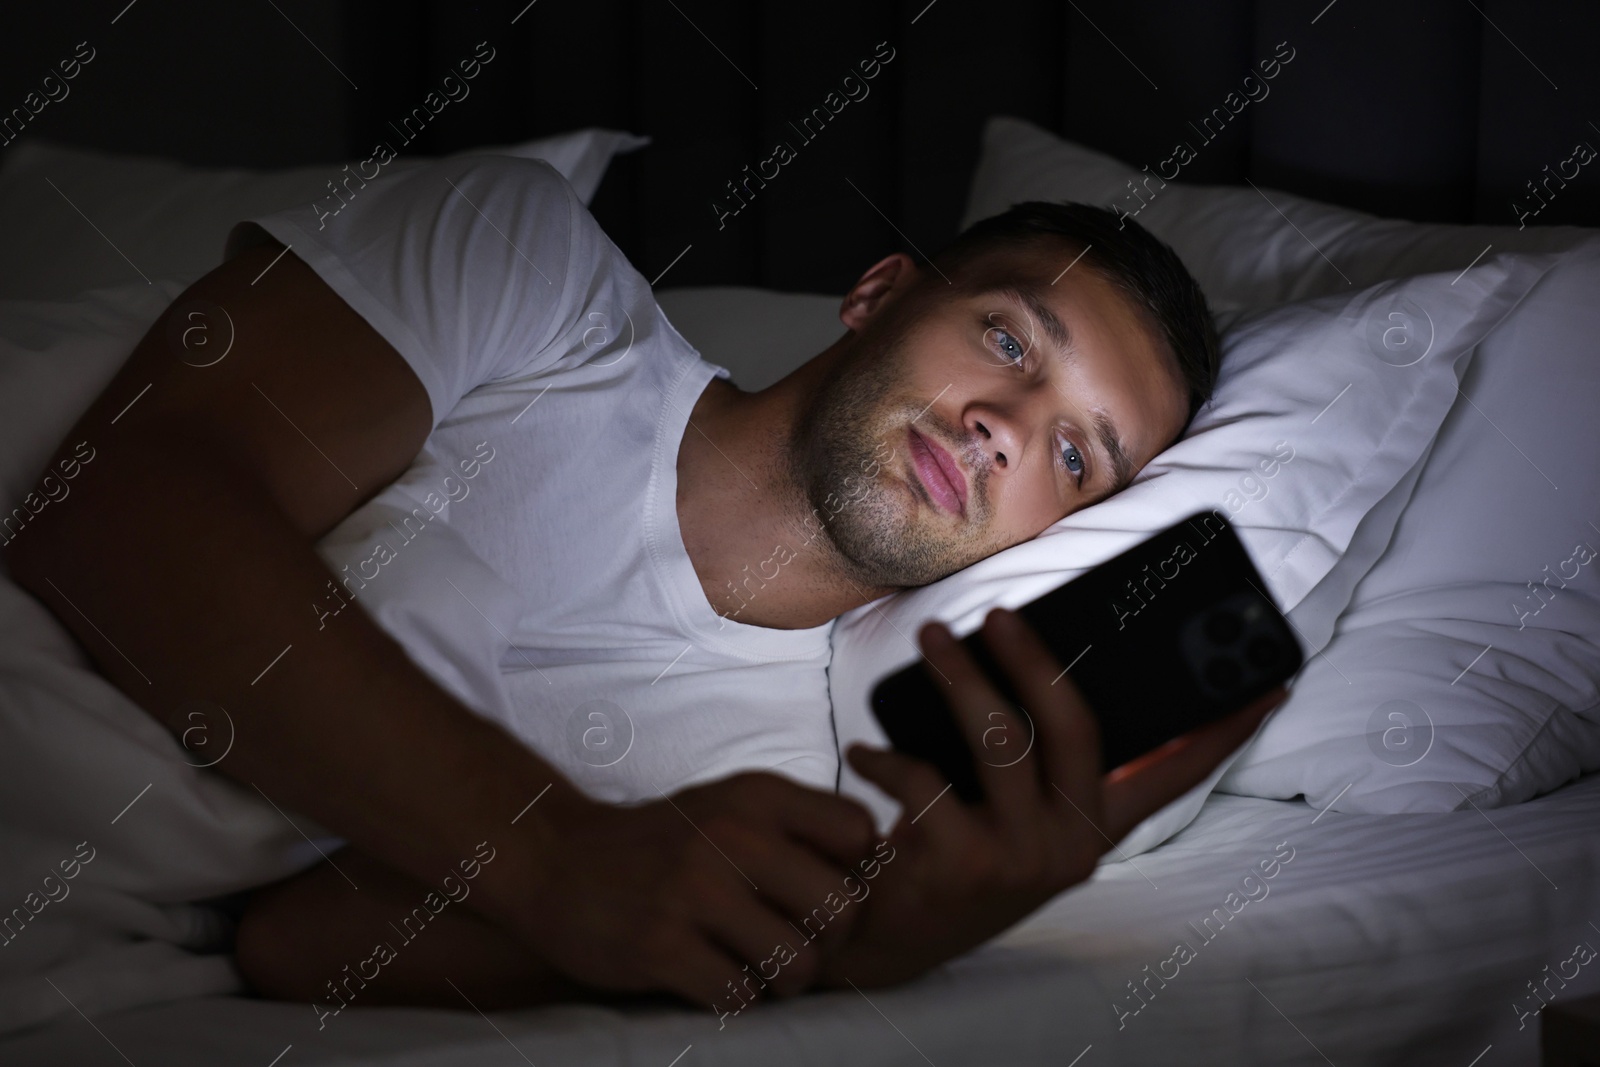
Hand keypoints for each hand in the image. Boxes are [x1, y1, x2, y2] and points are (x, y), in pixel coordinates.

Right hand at [512, 771, 876, 1006]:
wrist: (557, 860)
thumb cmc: (664, 842)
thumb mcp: (731, 805)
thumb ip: (798, 825)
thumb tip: (876, 864)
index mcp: (756, 795)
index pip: (858, 834)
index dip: (854, 875)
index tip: (822, 890)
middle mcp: (730, 834)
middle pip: (842, 908)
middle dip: (827, 941)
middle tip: (795, 943)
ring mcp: (692, 891)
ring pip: (797, 963)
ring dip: (783, 979)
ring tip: (755, 965)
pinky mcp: (659, 945)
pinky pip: (739, 996)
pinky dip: (735, 998)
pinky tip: (712, 977)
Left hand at [818, 606, 1285, 988]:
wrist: (893, 941)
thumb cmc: (958, 856)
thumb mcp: (1018, 816)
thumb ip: (1039, 761)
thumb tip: (1036, 666)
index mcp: (1097, 828)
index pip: (1174, 775)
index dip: (1224, 732)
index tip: (1270, 686)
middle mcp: (1073, 846)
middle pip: (1076, 728)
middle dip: (1038, 660)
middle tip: (1001, 614)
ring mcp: (1021, 857)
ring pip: (998, 737)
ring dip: (958, 677)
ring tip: (931, 641)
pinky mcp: (961, 862)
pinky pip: (927, 778)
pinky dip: (887, 755)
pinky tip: (865, 750)